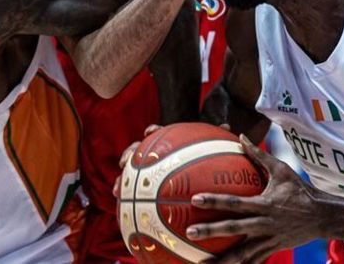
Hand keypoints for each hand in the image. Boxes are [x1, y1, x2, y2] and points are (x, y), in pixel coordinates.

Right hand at [114, 123, 231, 197]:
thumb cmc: (203, 166)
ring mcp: (146, 176)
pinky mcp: (143, 194)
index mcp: (166, 146)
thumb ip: (216, 141)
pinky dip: (129, 205)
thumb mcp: (210, 154)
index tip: (150, 131)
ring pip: (129, 176)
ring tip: (116, 190)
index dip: (153, 131)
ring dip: (120, 181)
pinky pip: (134, 200)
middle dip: (129, 155)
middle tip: (124, 161)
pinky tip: (127, 217)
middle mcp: (153, 159)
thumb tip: (227, 125)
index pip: (157, 133)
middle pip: (136, 152)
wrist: (193, 188)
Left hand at [187, 135, 320, 263]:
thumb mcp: (282, 169)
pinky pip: (254, 261)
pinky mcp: (273, 249)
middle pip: (233, 229)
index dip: (215, 201)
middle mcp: (264, 223)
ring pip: (243, 253)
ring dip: (222, 260)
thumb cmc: (300, 190)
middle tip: (190, 232)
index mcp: (265, 204)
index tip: (195, 200)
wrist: (323, 217)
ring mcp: (269, 239)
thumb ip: (259, 154)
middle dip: (211, 231)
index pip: (235, 203)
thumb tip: (241, 136)